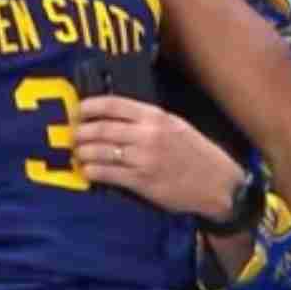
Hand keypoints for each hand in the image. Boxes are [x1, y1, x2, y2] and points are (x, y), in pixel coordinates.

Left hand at [71, 94, 244, 219]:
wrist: (218, 184)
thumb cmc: (197, 153)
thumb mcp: (176, 126)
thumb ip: (148, 120)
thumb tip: (116, 117)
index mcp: (156, 117)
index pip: (113, 105)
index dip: (90, 106)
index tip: (78, 110)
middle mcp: (147, 134)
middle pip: (101, 128)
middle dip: (81, 131)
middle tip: (72, 135)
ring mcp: (143, 159)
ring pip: (100, 151)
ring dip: (83, 152)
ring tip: (77, 153)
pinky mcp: (142, 182)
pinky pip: (108, 173)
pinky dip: (93, 171)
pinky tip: (87, 170)